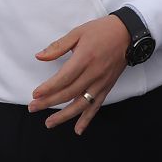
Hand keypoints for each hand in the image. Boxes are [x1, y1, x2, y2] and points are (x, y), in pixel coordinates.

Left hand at [28, 15, 130, 133]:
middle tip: (33, 108)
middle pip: (69, 93)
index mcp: (84, 58)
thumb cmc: (101, 31)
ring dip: (64, 116)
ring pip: (81, 104)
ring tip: (49, 123)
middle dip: (49, 102)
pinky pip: (96, 106)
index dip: (48, 88)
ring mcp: (101, 83)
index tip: (35, 94)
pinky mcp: (107, 87)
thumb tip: (39, 56)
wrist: (127, 34)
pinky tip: (78, 129)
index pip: (63, 78)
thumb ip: (58, 46)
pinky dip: (87, 119)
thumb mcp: (77, 32)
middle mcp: (93, 73)